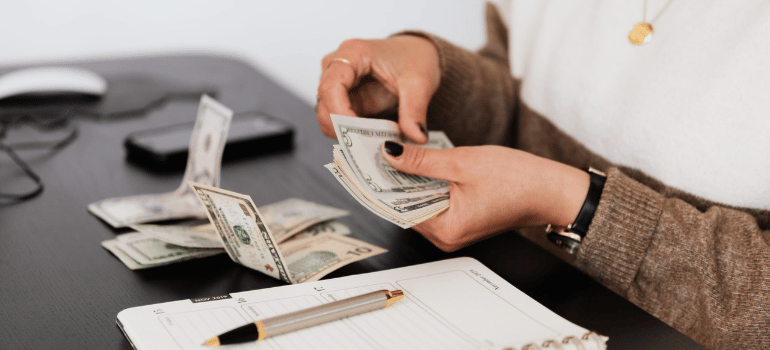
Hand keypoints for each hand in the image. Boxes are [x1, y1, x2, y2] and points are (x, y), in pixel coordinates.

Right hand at [316, 35, 440, 143]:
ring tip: (373, 143)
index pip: (331, 87)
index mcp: (353, 53)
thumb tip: (416, 136)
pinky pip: (338, 121)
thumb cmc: (415, 58)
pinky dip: (352, 133)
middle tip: (367, 147)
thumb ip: (415, 110)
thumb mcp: (420, 83)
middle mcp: (337, 66)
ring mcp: (337, 82)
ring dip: (346, 133)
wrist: (419, 54)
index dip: (339, 113)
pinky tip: (371, 139)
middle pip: (324, 104)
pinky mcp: (343, 98)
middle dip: (342, 129)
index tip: (356, 134)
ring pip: (327, 116)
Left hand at [381, 141, 590, 251]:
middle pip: (405, 206)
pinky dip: (425, 183)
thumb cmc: (517, 179)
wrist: (551, 189)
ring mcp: (454, 230)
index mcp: (445, 229)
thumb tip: (389, 154)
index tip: (362, 164)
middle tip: (374, 152)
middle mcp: (446, 237)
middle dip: (391, 179)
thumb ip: (421, 160)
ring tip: (394, 153)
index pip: (397, 208)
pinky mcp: (461, 219)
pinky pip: (433, 201)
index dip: (379, 184)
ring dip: (408, 180)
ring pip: (418, 202)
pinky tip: (419, 163)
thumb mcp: (462, 162)